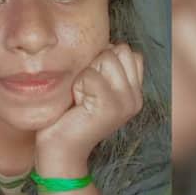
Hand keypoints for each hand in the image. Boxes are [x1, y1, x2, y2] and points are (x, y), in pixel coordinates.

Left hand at [35, 43, 143, 175]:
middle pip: (119, 50)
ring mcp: (125, 102)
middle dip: (95, 63)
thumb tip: (105, 43)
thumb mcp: (91, 88)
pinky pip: (91, 74)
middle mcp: (135, 97)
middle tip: (85, 91)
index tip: (90, 83)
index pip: (129, 52)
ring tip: (81, 97)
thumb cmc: (69, 116)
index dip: (104, 58)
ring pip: (107, 58)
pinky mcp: (109, 107)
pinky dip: (78, 84)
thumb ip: (104, 68)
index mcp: (133, 92)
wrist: (60, 151)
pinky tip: (76, 103)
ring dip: (86, 73)